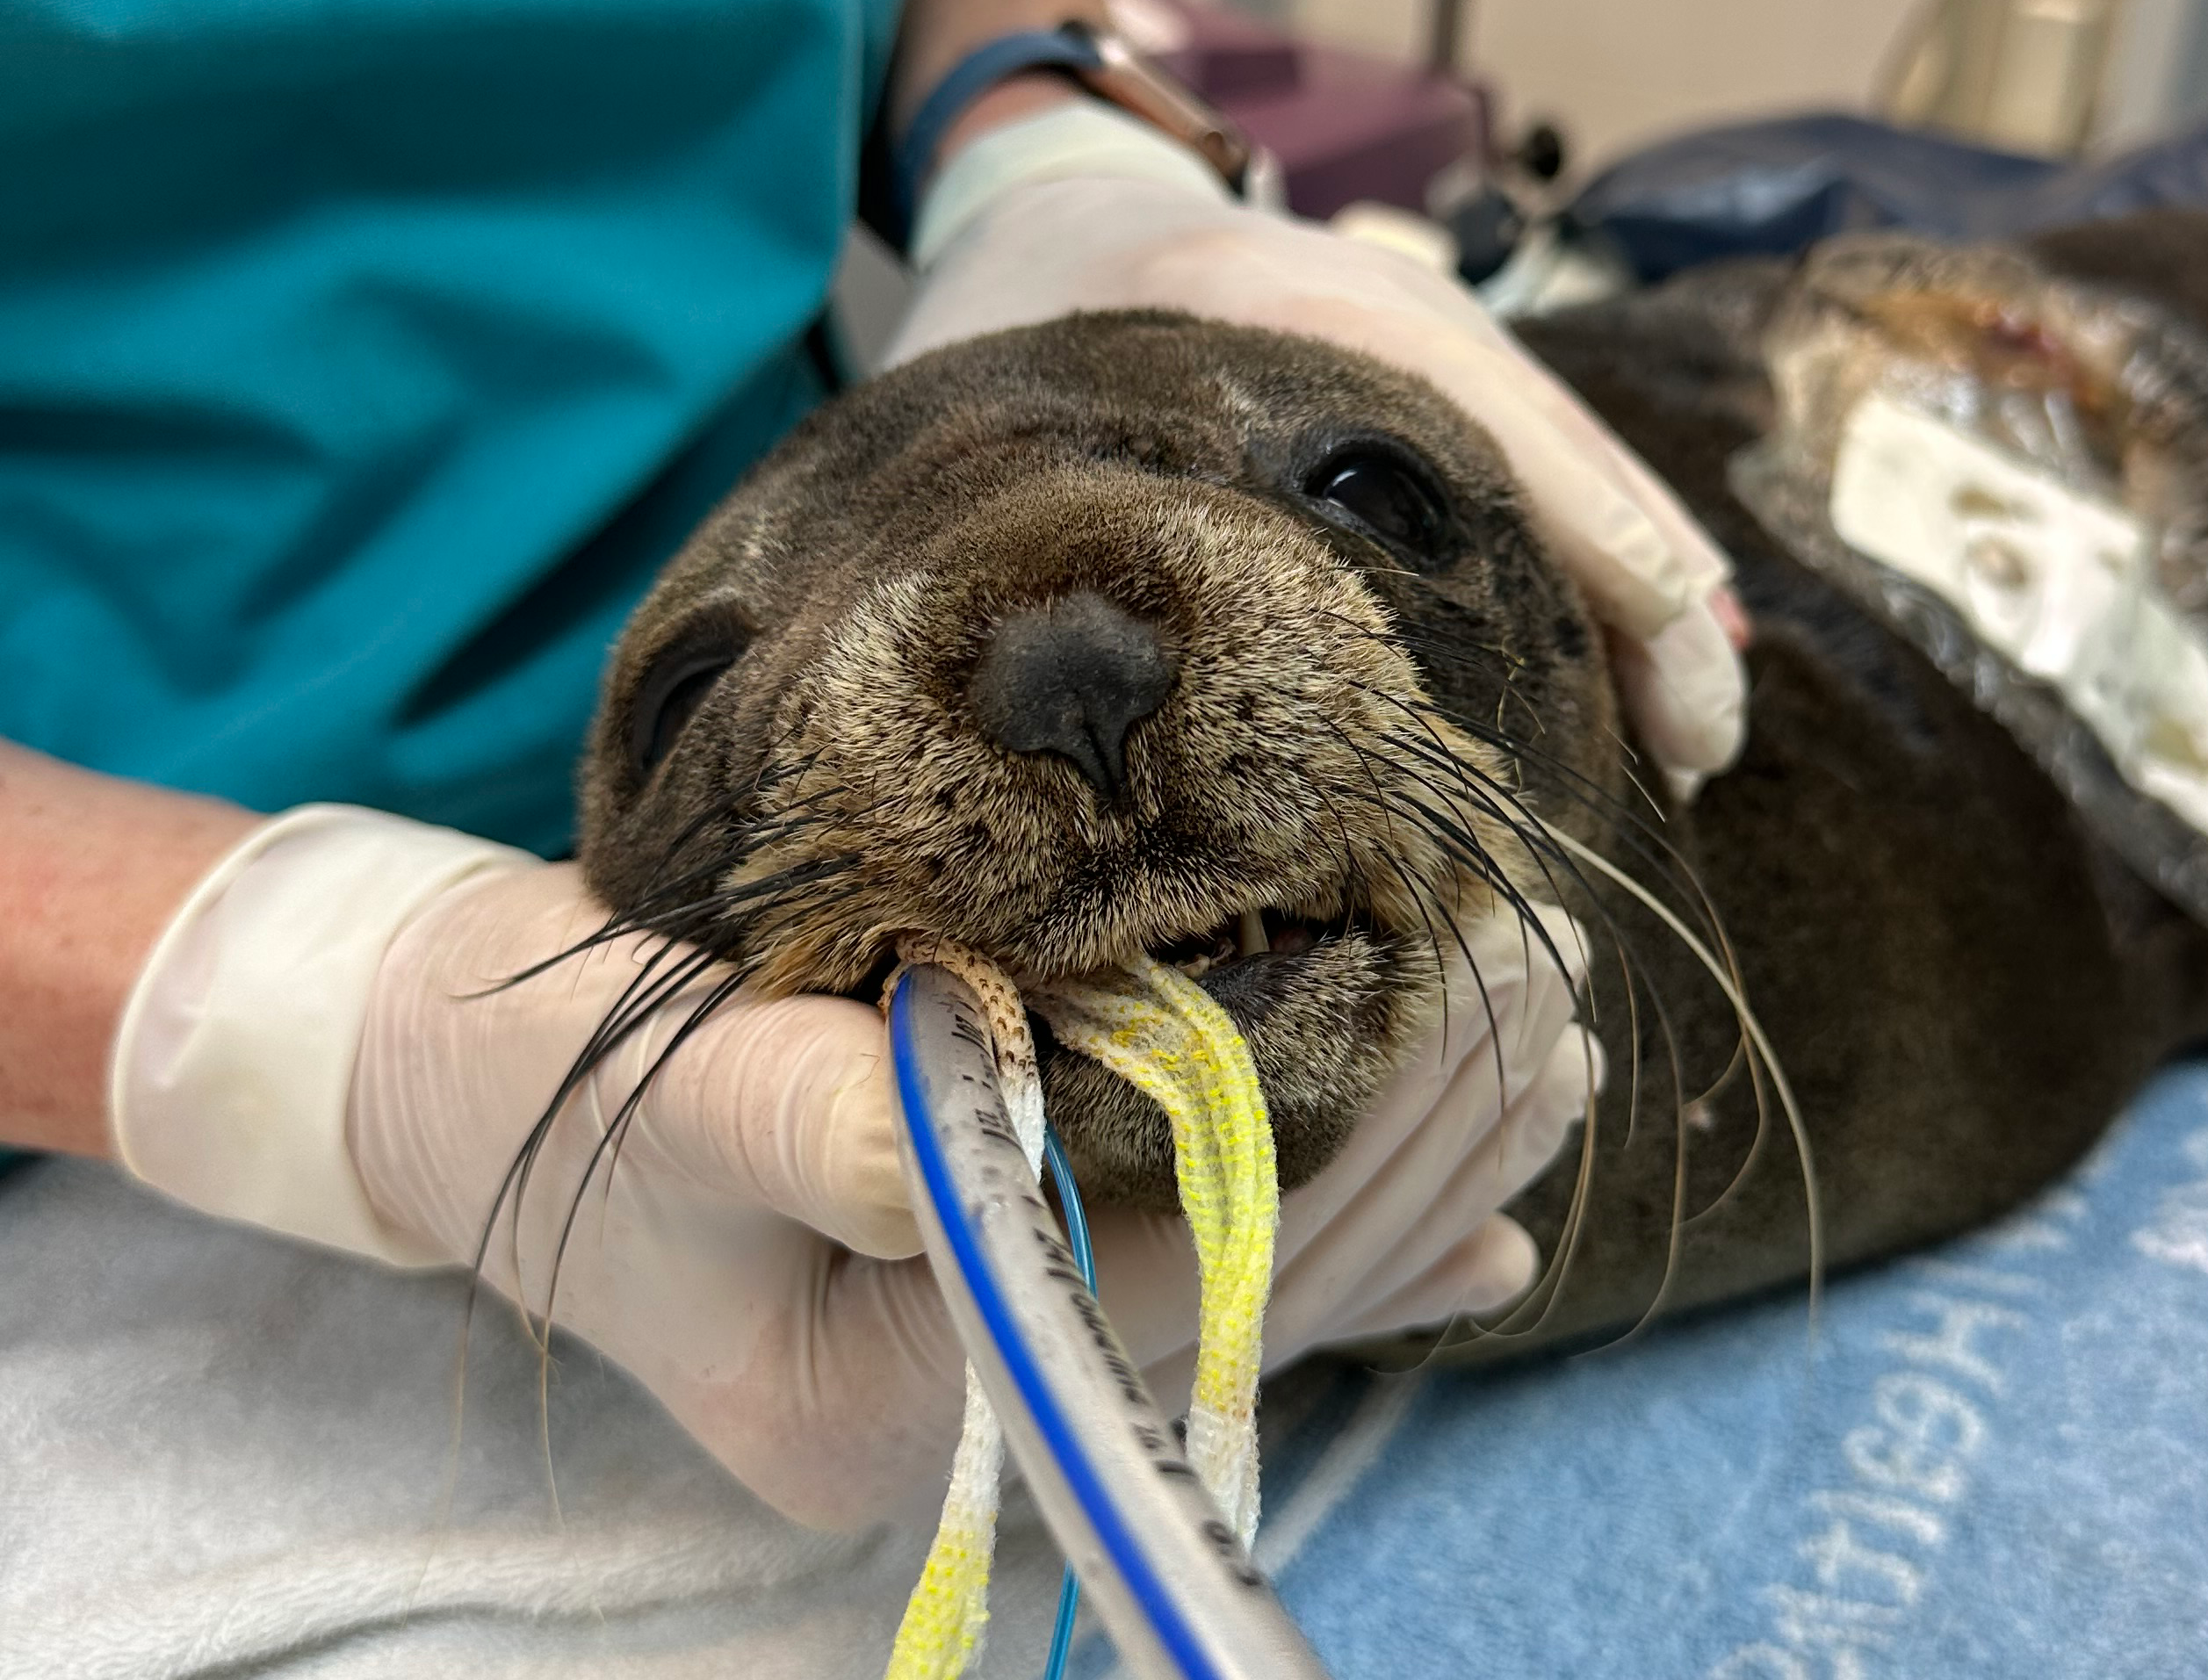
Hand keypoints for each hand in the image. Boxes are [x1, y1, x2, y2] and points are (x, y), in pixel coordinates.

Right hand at [114, 806, 1593, 1526]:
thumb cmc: (523, 1089)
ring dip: (1411, 1179)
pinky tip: (1475, 1234)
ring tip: (1545, 1071)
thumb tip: (966, 1127)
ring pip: (1253, 1281)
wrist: (460, 1083)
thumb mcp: (657, 1098)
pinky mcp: (1012, 1280)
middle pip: (1248, 1291)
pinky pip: (1210, 1273)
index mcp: (891, 1394)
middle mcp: (973, 1401)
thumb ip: (809, 1122)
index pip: (1174, 1286)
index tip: (1473, 1005)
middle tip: (1548, 1005)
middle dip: (1416, 1153)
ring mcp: (1001, 1353)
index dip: (1342, 1153)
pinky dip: (1343, 1239)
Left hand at [889, 102, 1749, 782]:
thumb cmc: (1008, 324)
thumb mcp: (1003, 409)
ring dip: (1649, 585)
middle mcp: (1386, 305)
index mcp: (1279, 306)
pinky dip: (1609, 550)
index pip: (1474, 411)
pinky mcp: (1435, 371)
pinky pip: (1546, 463)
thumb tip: (1088, 713)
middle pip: (1560, 444)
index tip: (1662, 641)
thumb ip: (1049, 522)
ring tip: (1703, 725)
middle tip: (1705, 745)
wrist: (1052, 188)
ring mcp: (1426, 329)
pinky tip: (1664, 643)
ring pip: (1573, 459)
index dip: (1583, 532)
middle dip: (1651, 593)